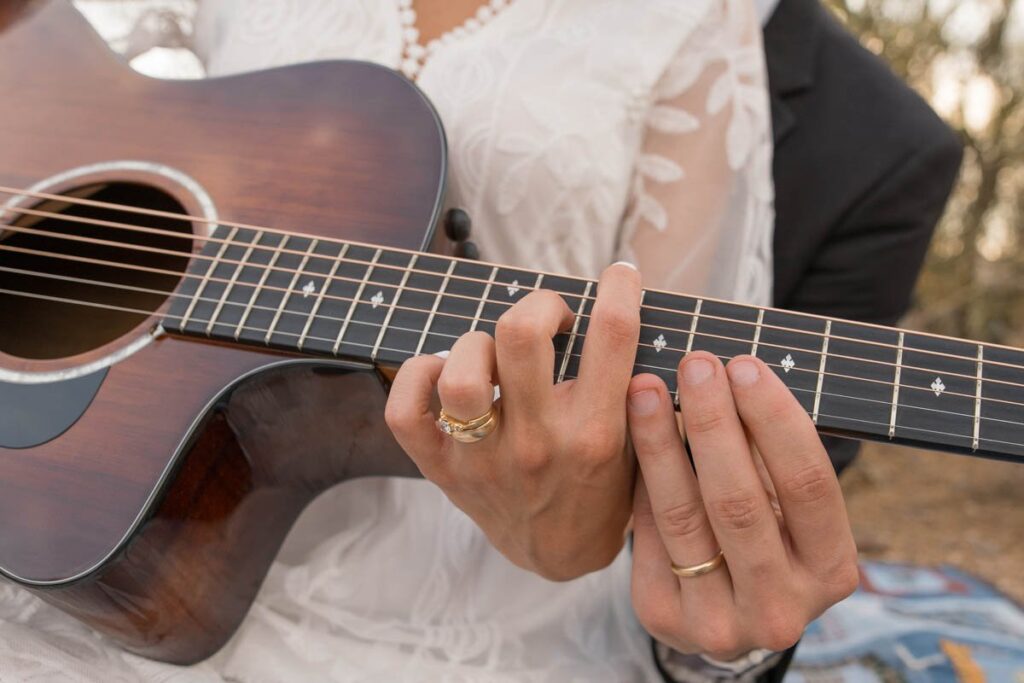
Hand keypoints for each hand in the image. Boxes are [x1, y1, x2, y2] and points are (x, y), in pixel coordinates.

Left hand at [385, 263, 641, 580]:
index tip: (619, 276)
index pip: (611, 335)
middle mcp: (537, 443)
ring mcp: (484, 459)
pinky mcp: (443, 471)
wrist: (559, 553)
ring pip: (459, 372)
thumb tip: (632, 315)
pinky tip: (445, 372)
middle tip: (551, 318)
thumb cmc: (603, 487)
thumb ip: (642, 389)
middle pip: (518, 335)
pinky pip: (405, 411)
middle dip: (540, 305)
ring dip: (478, 344)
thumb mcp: (641, 443)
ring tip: (497, 355)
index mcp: (595, 433)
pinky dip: (418, 376)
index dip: (618, 287)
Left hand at [628, 353, 858, 658]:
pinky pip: (647, 532)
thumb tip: (728, 374)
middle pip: (740, 502)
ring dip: (660, 442)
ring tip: (645, 388)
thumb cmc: (764, 530)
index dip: (775, 420)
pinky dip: (641, 478)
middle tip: (694, 365)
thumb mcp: (786, 503)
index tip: (744, 366)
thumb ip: (767, 455)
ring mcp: (720, 624)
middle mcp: (781, 610)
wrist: (724, 606)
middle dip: (713, 423)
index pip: (808, 485)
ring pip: (683, 516)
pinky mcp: (663, 618)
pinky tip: (630, 431)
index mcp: (831, 572)